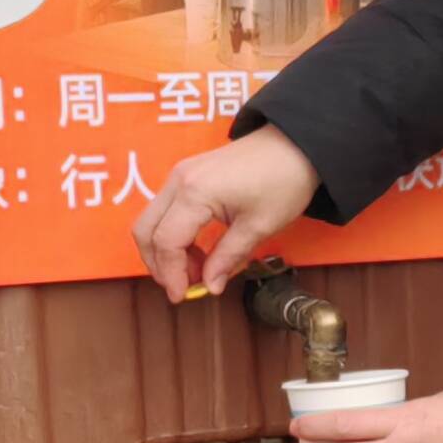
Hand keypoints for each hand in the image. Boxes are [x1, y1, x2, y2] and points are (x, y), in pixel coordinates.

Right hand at [134, 128, 319, 295]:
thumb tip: (209, 286)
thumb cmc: (284, 181)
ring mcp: (179, 175)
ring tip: (198, 271)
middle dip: (159, 264)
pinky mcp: (187, 174)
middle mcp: (178, 181)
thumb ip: (228, 258)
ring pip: (152, 220)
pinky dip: (174, 234)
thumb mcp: (260, 226)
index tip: (181, 297)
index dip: (171, 274)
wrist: (297, 145)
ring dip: (166, 250)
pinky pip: (166, 210)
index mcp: (195, 193)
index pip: (166, 242)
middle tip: (184, 287)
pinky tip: (199, 251)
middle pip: (145, 231)